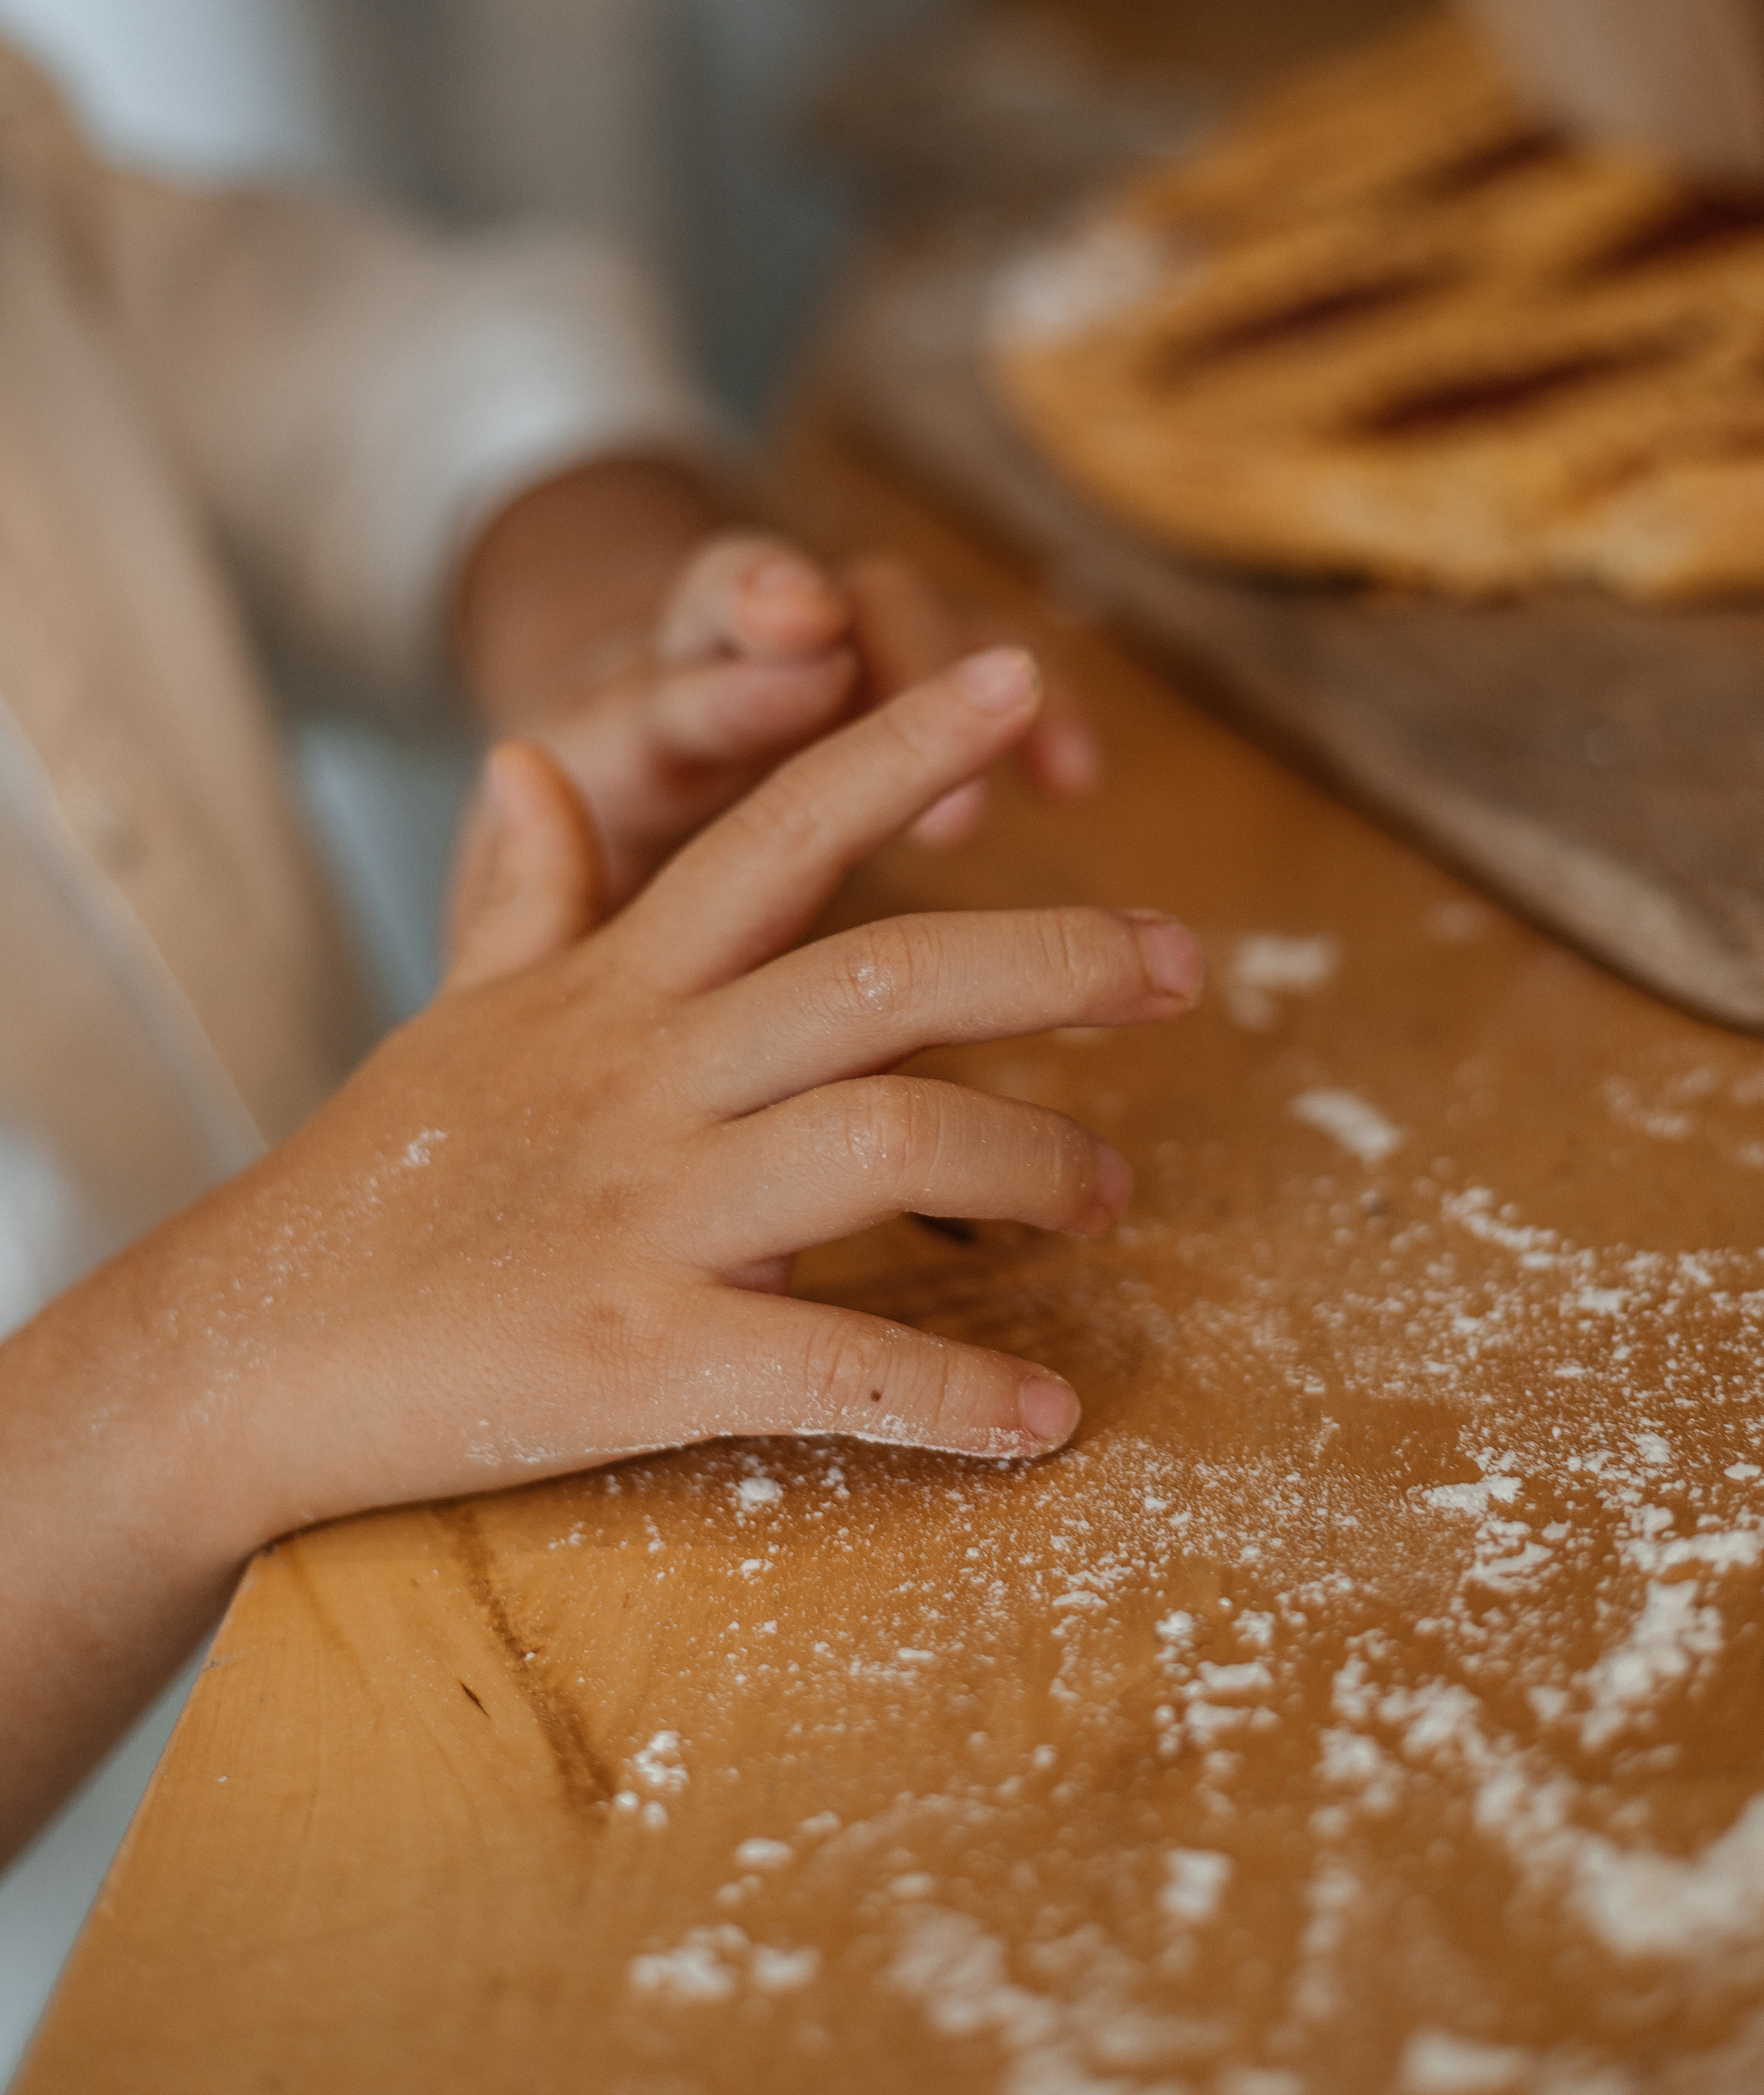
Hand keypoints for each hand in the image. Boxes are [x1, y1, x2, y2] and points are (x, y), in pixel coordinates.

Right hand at [0, 652, 1200, 1851]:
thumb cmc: (375, 1182)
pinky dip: (952, 1392)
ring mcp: (646, 1214)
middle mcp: (646, 1078)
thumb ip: (527, 894)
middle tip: (1185, 962)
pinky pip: (833, 1363)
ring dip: (1033, 1163)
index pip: (779, 831)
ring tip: (1118, 1194)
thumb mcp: (456, 1015)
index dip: (904, 748)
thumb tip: (525, 757)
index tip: (1021, 678)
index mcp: (615, 988)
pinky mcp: (639, 1357)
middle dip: (1053, 955)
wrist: (247, 1349)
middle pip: (882, 975)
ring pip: (888, 1148)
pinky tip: (1043, 1417)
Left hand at [452, 461, 1101, 935]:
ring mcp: (815, 656)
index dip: (735, 670)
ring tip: (1023, 743)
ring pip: (883, 611)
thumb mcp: (517, 911)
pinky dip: (1027, 711)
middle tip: (958, 692)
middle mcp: (711, 661)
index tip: (800, 651)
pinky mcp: (896, 682)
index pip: (672, 680)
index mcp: (615, 731)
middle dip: (873, 636)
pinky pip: (972, 670)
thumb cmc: (571, 885)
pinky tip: (1074, 782)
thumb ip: (511, 895)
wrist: (609, 778)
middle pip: (794, 604)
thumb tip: (510, 785)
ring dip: (953, 672)